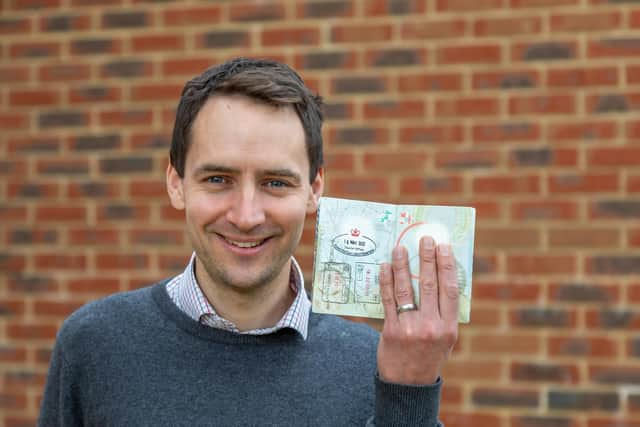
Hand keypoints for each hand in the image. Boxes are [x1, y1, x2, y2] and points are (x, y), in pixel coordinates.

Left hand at [376, 236, 458, 384]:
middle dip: (426, 258)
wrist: (408, 384)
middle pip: (428, 284)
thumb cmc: (428, 355)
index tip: (444, 246)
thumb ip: (444, 312)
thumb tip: (438, 276)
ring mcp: (410, 328)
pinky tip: (385, 267)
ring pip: (406, 289)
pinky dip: (386, 281)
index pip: (450, 289)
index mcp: (449, 327)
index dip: (447, 265)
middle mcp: (432, 326)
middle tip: (424, 239)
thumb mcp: (445, 338)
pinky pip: (388, 300)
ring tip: (400, 247)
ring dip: (402, 265)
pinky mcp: (391, 330)